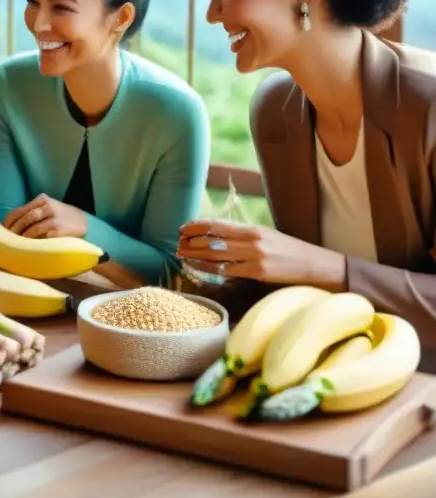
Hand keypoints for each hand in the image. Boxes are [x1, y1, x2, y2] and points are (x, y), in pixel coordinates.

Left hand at [3, 194, 87, 238]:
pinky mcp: (60, 231)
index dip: (8, 222)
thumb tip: (10, 226)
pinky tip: (29, 248)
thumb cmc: (61, 217)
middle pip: (25, 218)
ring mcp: (55, 219)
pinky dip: (34, 243)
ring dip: (22, 238)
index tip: (2, 231)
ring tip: (15, 245)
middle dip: (14, 230)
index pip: (19, 210)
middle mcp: (48, 207)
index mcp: (42, 200)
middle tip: (6, 240)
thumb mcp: (48, 209)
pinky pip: (43, 237)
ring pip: (32, 228)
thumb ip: (32, 213)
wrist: (85, 223)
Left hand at [177, 218, 346, 289]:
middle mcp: (252, 240)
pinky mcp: (258, 273)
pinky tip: (196, 267)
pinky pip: (226, 271)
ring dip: (194, 254)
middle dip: (191, 240)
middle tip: (177, 242)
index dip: (197, 225)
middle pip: (213, 238)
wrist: (318, 267)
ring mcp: (255, 257)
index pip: (218, 223)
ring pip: (216, 254)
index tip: (183, 228)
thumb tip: (218, 236)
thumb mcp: (267, 237)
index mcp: (254, 229)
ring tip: (181, 253)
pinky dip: (207, 268)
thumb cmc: (291, 253)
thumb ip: (244, 237)